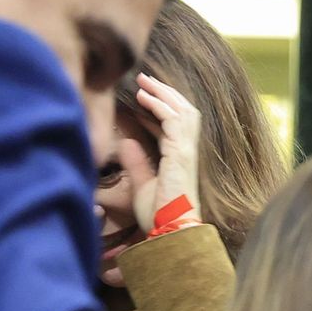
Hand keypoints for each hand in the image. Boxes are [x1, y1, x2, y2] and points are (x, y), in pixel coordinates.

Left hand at [122, 72, 202, 236]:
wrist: (170, 231)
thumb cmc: (159, 216)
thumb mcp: (142, 184)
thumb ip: (136, 163)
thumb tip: (125, 142)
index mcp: (179, 159)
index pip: (173, 125)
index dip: (159, 108)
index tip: (141, 96)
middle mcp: (186, 152)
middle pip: (184, 112)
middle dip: (165, 93)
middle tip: (144, 79)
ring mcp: (186, 152)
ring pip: (183, 111)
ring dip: (163, 94)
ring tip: (144, 81)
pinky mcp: (181, 153)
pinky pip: (173, 121)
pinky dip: (159, 105)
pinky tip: (143, 97)